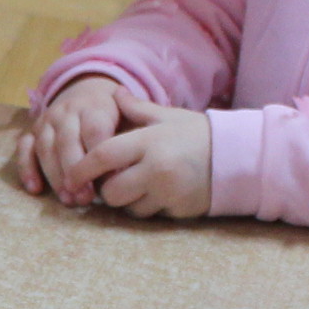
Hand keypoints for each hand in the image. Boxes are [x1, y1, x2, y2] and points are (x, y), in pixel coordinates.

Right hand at [15, 77, 128, 202]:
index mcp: (94, 106)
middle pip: (67, 141)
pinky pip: (24, 149)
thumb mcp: (130, 114)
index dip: (99, 157)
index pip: (94, 130)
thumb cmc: (115, 113)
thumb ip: (133, 132)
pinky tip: (35, 189)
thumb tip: (134, 161)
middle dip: (75, 171)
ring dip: (55, 176)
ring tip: (68, 200)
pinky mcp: (32, 132)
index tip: (109, 181)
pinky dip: (26, 168)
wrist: (88, 89)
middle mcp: (67, 111)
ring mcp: (47, 121)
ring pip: (46, 147)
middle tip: (85, 198)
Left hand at [64, 96, 213, 217]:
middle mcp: (156, 169)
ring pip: (128, 208)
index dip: (81, 168)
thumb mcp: (167, 116)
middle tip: (111, 180)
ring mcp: (168, 192)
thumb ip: (136, 108)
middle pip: (110, 192)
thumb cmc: (197, 134)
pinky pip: (149, 215)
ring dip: (126, 200)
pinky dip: (147, 207)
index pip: (103, 156)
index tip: (71, 175)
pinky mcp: (177, 210)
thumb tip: (113, 93)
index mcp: (149, 141)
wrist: (237, 157)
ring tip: (136, 185)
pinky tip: (156, 193)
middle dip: (105, 190)